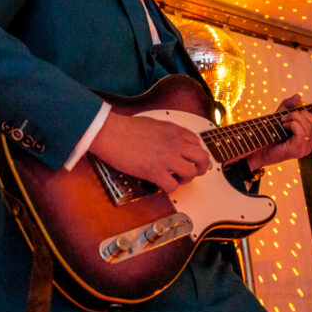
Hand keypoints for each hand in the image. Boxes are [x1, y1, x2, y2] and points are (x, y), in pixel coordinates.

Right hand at [89, 112, 209, 192]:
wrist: (109, 132)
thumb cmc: (124, 127)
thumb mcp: (153, 123)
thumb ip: (166, 133)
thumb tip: (168, 142)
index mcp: (174, 130)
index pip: (197, 142)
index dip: (195, 153)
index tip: (189, 159)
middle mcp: (175, 143)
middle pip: (202, 158)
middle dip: (201, 168)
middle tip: (193, 173)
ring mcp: (167, 158)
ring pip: (191, 173)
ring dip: (185, 179)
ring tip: (175, 179)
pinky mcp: (155, 171)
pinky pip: (172, 186)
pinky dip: (169, 188)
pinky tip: (162, 184)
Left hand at [245, 94, 311, 171]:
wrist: (255, 150)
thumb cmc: (267, 134)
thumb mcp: (279, 115)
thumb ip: (288, 105)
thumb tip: (298, 95)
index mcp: (308, 139)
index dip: (311, 113)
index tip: (299, 109)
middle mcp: (309, 145)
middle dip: (303, 114)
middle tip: (287, 117)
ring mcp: (304, 149)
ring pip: (310, 127)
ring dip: (295, 118)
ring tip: (283, 121)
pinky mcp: (296, 151)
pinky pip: (302, 132)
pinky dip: (293, 124)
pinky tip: (284, 126)